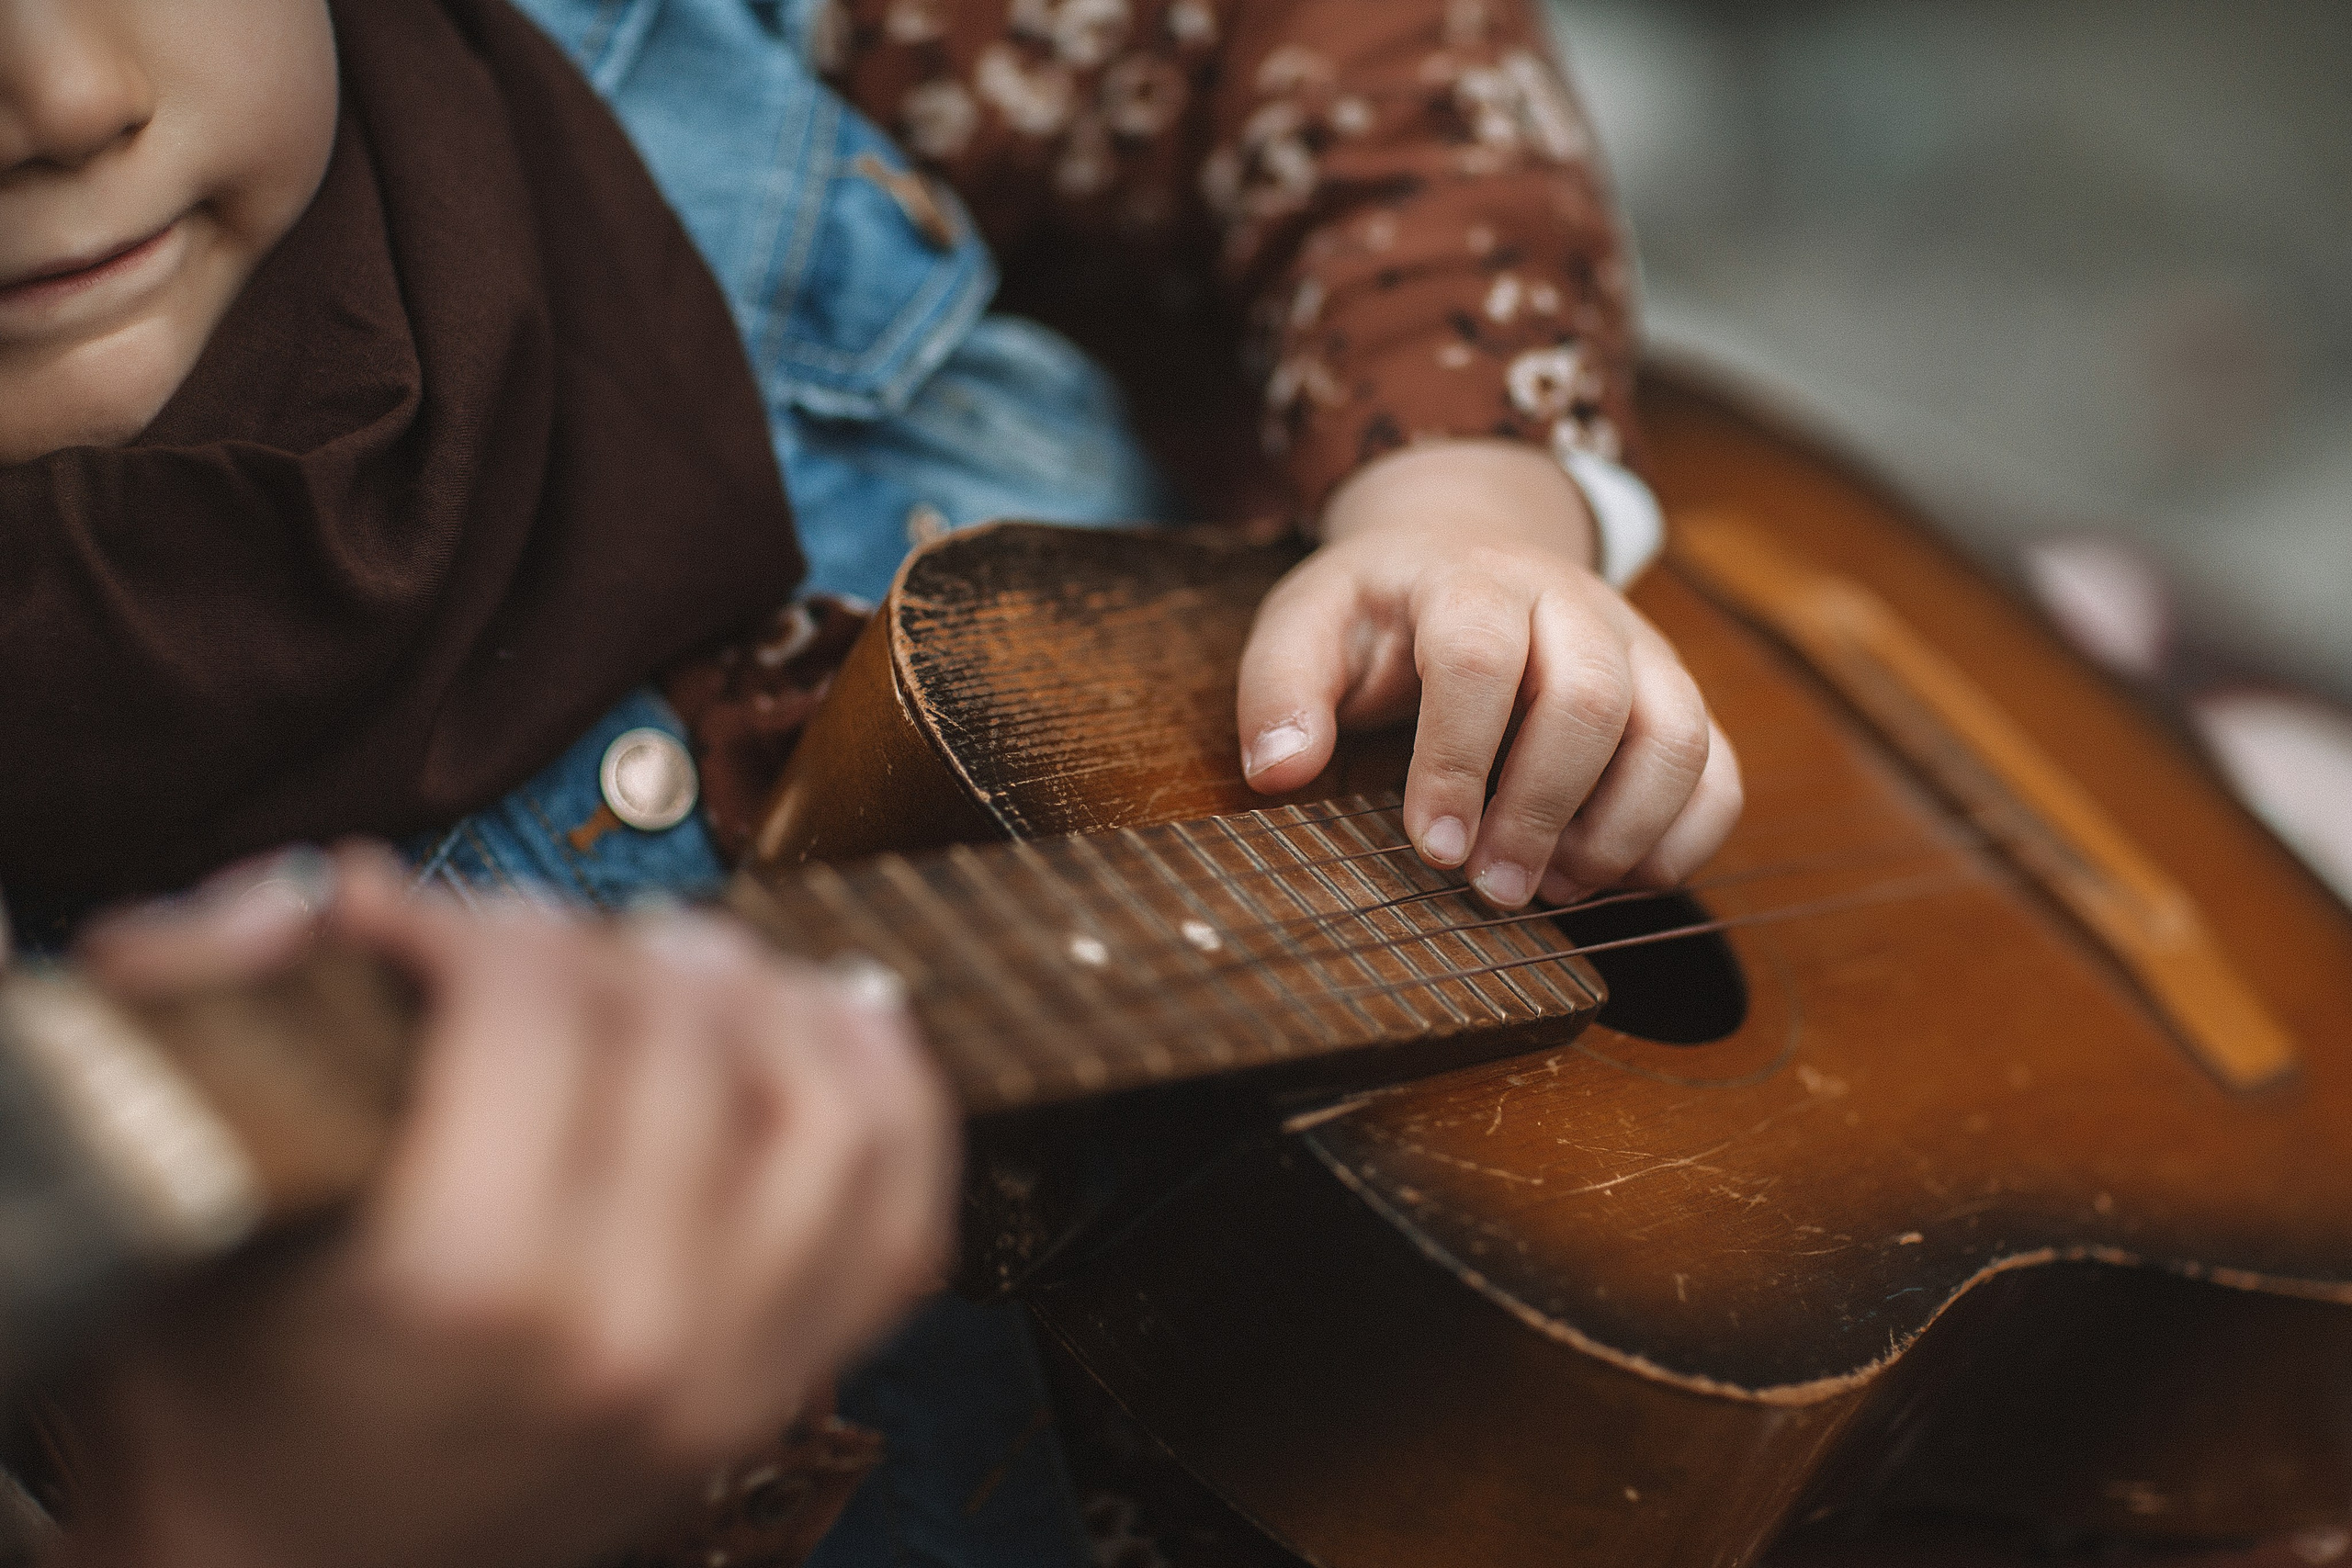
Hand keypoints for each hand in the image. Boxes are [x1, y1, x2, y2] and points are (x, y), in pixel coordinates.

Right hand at [60, 847, 955, 1567]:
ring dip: (765, 998)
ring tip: (683, 963)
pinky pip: (899, 1213)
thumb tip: (328, 892)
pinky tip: (833, 1022)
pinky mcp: (773, 1389)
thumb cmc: (228, 1398)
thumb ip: (218, 1022)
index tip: (423, 919)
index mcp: (469, 1281)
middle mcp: (626, 1329)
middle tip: (535, 939)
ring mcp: (725, 1369)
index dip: (478, 921)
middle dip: (604, 943)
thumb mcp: (182, 1209)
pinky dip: (889, 1096)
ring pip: (830, 1110)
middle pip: (685, 1038)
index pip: (541, 1007)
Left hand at [1236, 440, 1741, 906]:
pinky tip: (1619, 883)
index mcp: (1471, 580)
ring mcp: (1639, 649)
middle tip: (1492, 892)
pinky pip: (1719, 770)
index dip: (1458, 761)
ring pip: (1674, 735)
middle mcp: (1572, 604)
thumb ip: (1279, 688)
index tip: (1431, 848)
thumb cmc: (1381, 613)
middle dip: (1542, 811)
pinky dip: (1685, 840)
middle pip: (1591, 699)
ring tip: (1554, 890)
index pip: (1479, 659)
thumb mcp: (1306, 623)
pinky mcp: (1676, 697)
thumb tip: (1277, 772)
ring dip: (1621, 833)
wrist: (1468, 552)